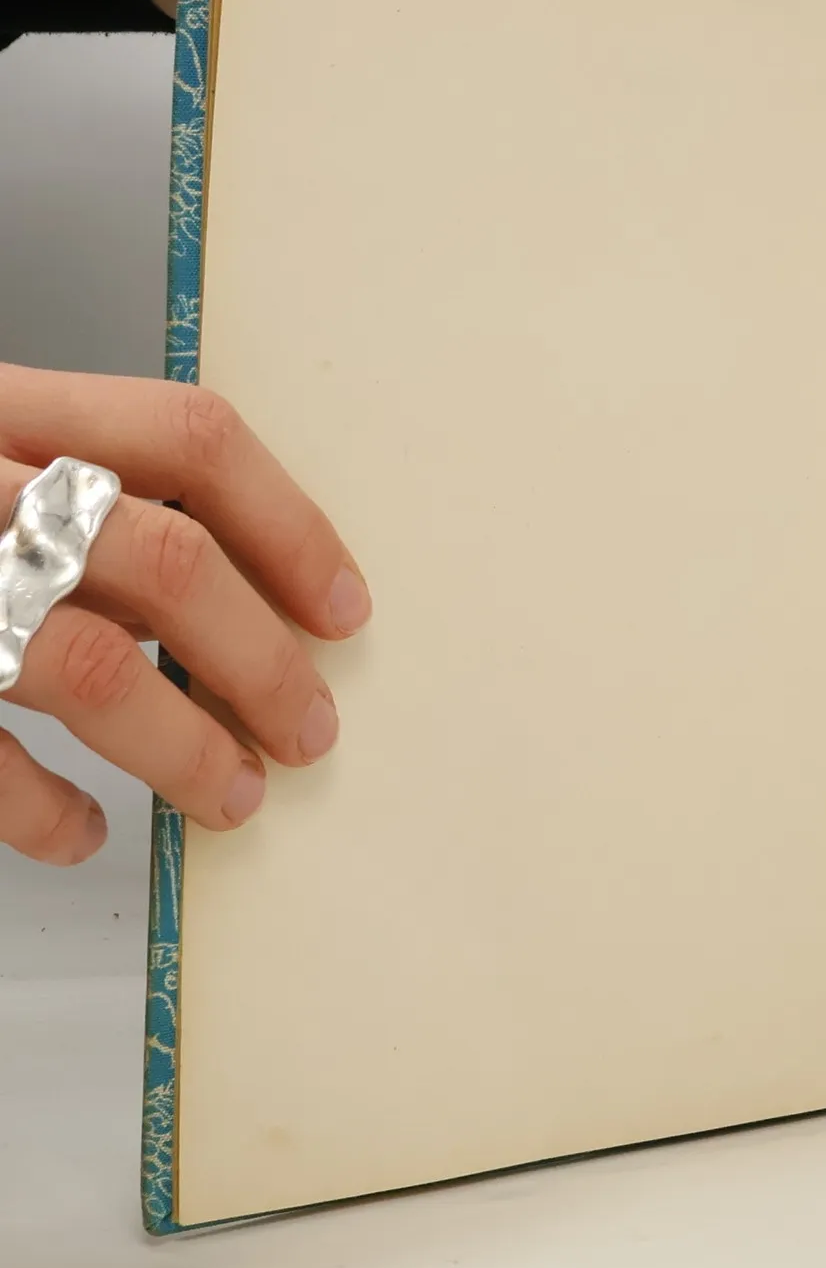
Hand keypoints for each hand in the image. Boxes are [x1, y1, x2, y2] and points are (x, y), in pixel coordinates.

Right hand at [0, 365, 368, 864]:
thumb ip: (67, 477)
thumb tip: (234, 588)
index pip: (185, 436)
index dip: (289, 523)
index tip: (345, 608)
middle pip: (164, 560)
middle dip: (261, 659)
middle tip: (311, 731)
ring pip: (83, 662)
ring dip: (183, 744)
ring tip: (233, 798)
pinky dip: (38, 807)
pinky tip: (80, 832)